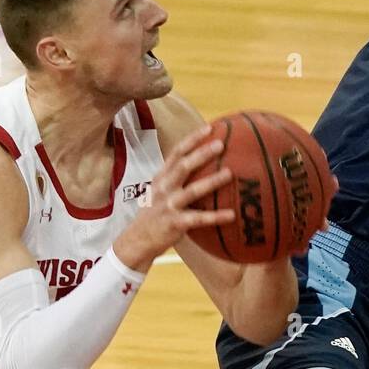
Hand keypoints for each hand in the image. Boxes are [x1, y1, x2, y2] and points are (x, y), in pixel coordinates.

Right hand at [116, 121, 236, 270]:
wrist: (136, 241)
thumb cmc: (155, 212)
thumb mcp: (160, 190)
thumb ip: (176, 176)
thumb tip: (202, 160)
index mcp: (161, 177)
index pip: (176, 152)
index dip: (192, 139)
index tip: (210, 127)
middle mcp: (163, 188)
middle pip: (183, 166)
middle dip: (201, 154)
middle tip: (221, 143)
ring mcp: (168, 206)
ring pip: (192, 190)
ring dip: (211, 181)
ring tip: (230, 173)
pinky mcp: (175, 224)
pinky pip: (199, 219)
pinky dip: (216, 216)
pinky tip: (232, 215)